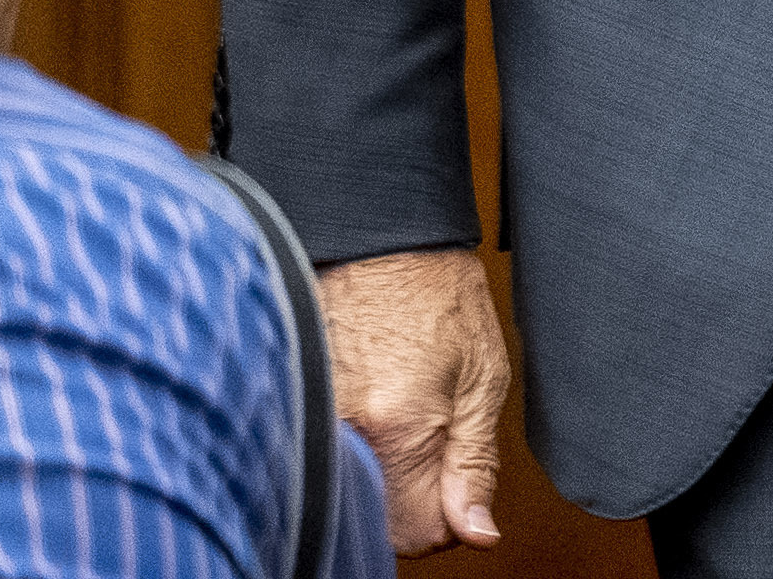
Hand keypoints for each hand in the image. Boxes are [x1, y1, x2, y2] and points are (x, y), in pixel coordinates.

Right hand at [319, 249, 508, 553]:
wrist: (382, 238)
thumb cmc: (438, 296)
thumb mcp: (483, 377)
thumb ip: (475, 463)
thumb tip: (477, 533)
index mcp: (400, 429)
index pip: (414, 535)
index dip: (444, 519)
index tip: (450, 483)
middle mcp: (345, 430)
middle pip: (372, 523)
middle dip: (404, 503)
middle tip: (425, 447)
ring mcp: (310, 415)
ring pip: (345, 492)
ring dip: (373, 476)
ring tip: (392, 421)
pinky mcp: (290, 401)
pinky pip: (317, 457)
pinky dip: (342, 451)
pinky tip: (363, 412)